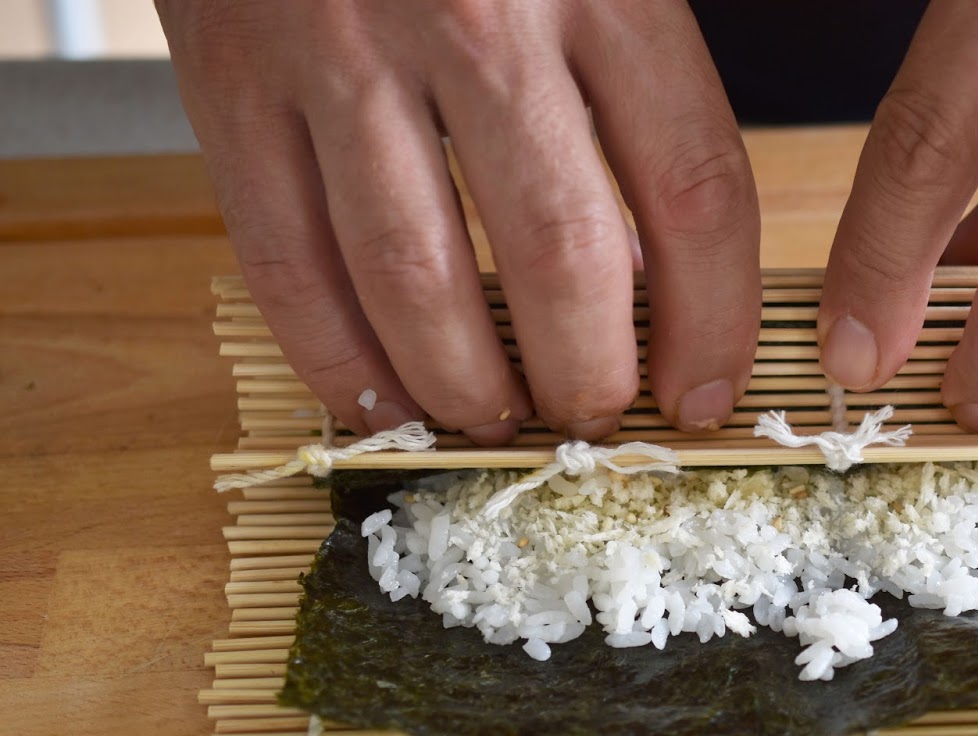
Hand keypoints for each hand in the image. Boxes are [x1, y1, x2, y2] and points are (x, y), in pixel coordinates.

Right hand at [158, 0, 759, 441]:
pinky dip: (337, 359)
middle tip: (594, 419)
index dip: (713, 321)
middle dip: (590, 375)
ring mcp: (341, 52)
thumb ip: (640, 75)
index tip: (705, 392)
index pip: (693, 189)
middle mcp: (476, 18)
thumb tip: (664, 264)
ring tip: (497, 419)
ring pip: (418, 280)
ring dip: (468, 385)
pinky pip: (287, 261)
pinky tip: (382, 402)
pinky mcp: (232, 81)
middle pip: (562, 257)